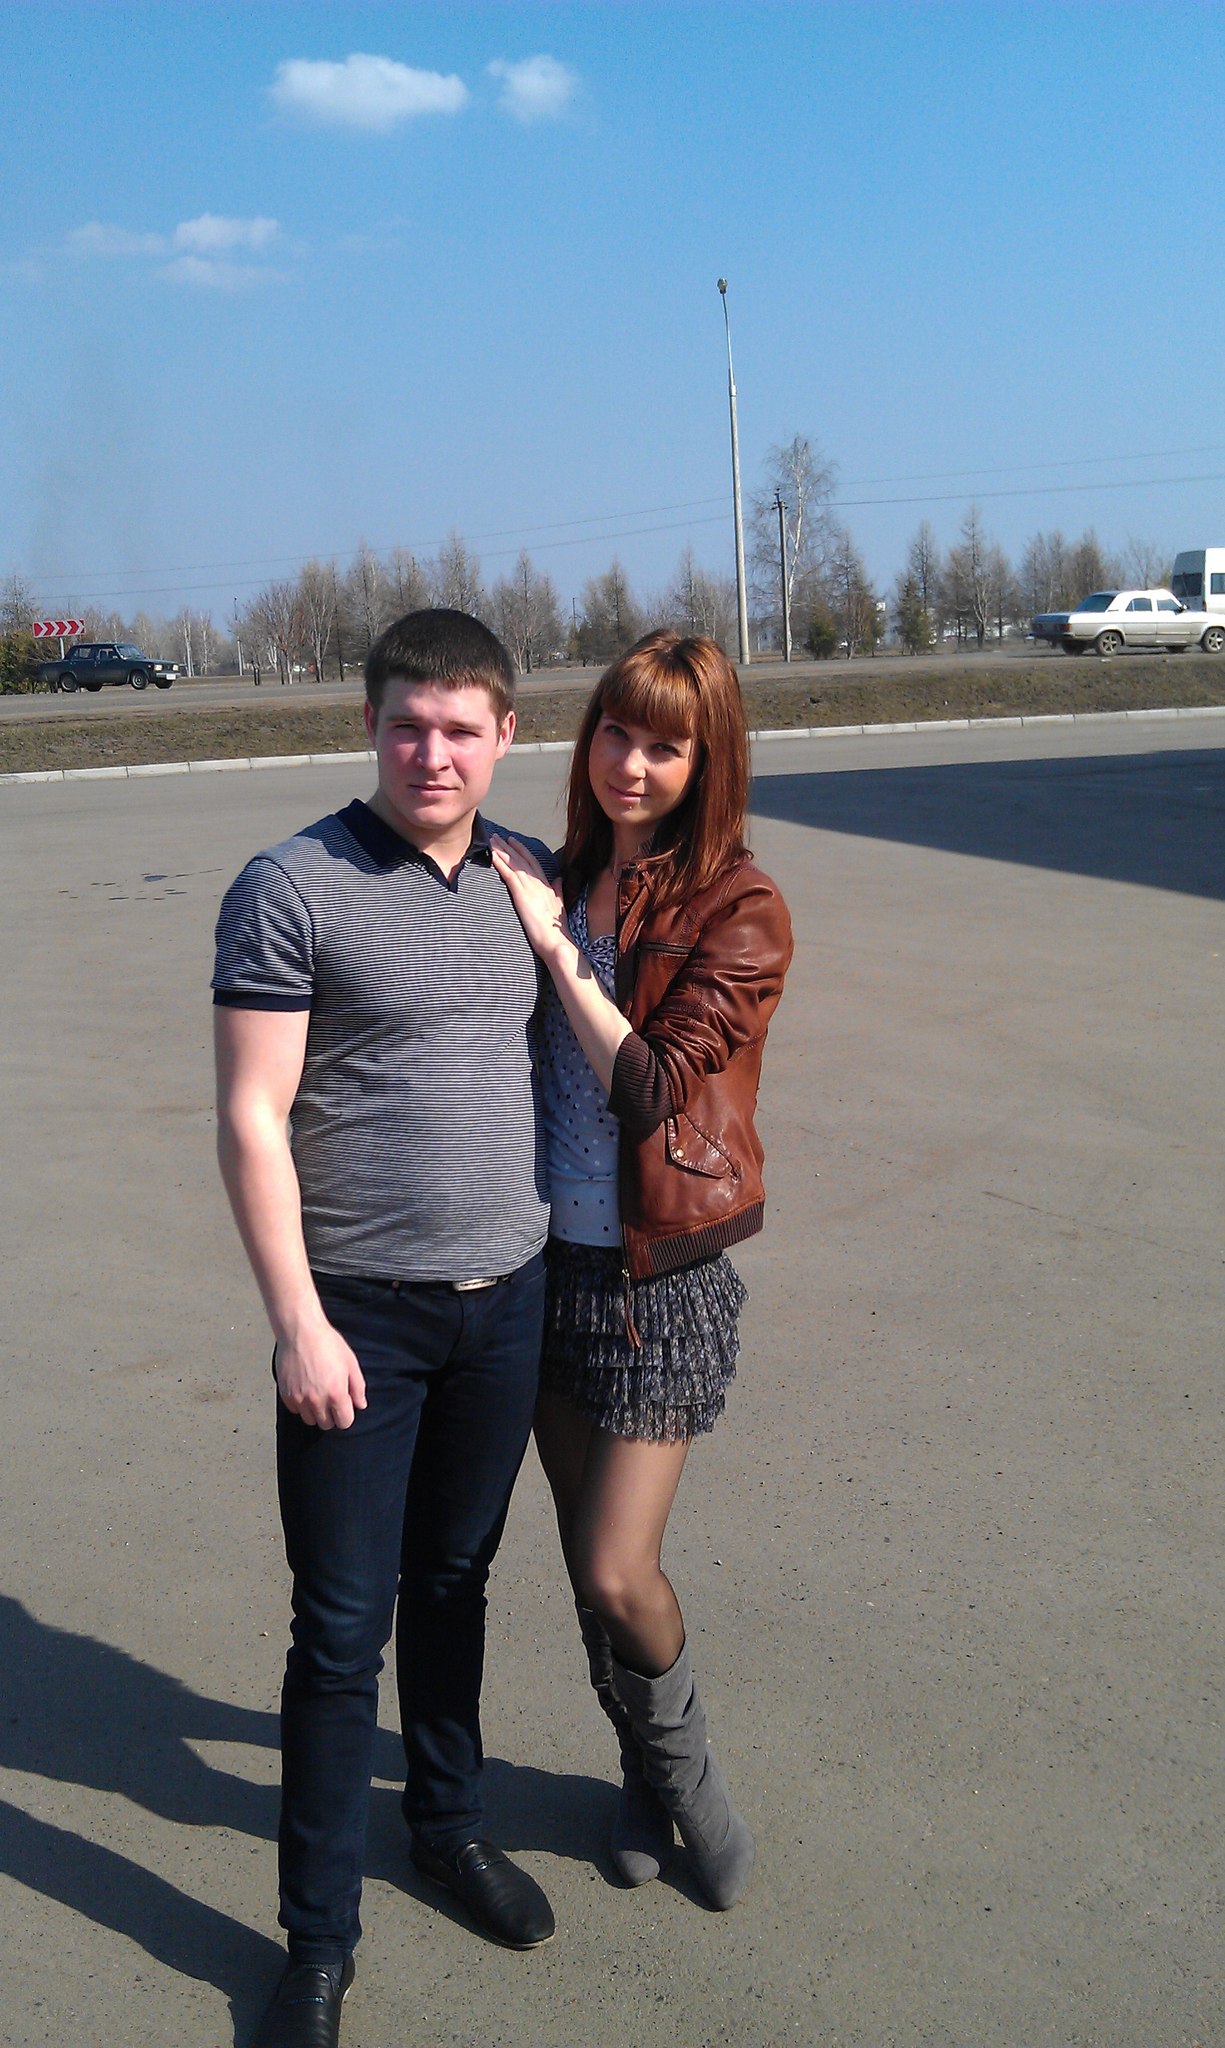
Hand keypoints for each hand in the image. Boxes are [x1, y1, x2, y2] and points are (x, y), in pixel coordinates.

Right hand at [274, 1316, 367, 1429]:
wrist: (301, 1331)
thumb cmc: (327, 1343)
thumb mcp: (350, 1363)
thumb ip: (358, 1387)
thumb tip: (360, 1404)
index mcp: (336, 1394)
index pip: (344, 1422)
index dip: (346, 1415)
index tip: (344, 1406)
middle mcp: (317, 1400)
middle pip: (326, 1424)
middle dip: (331, 1414)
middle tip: (330, 1398)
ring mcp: (299, 1398)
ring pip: (309, 1420)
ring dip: (315, 1411)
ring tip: (317, 1393)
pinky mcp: (286, 1394)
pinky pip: (295, 1410)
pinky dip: (301, 1404)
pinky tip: (305, 1389)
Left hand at [490, 835, 568, 959]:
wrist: (557, 941)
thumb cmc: (557, 931)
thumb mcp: (560, 906)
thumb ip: (558, 891)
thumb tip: (559, 879)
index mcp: (547, 886)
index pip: (533, 863)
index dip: (522, 851)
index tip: (513, 842)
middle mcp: (538, 883)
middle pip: (522, 859)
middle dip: (509, 847)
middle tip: (498, 836)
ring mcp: (530, 888)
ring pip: (514, 864)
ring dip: (502, 851)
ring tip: (492, 840)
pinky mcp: (522, 895)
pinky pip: (509, 875)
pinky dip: (500, 864)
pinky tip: (492, 855)